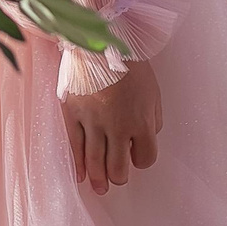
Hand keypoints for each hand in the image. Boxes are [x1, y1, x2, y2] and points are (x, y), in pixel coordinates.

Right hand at [62, 58, 161, 194]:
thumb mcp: (153, 90)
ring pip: (95, 162)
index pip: (145, 157)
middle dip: (118, 175)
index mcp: (141, 120)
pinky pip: (74, 145)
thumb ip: (153, 117)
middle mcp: (117, 126)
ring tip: (99, 188)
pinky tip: (80, 176)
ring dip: (98, 179)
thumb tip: (149, 136)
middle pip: (118, 166)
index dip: (141, 159)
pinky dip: (77, 164)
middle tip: (116, 177)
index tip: (136, 156)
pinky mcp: (72, 113)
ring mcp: (93, 121)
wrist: (99, 38)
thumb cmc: (130, 62)